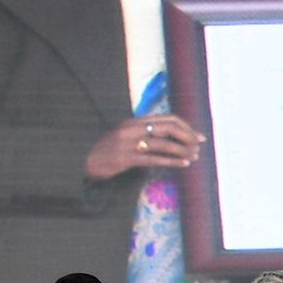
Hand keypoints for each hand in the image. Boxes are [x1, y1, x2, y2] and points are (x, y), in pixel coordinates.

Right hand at [84, 115, 204, 179]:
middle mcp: (133, 129)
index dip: (186, 126)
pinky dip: (171, 161)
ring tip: (194, 157)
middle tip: (199, 146)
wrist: (84, 161)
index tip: (198, 136)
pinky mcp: (126, 158)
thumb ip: (144, 134)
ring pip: (163, 143)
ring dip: (182, 150)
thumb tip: (170, 139)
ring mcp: (129, 143)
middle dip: (187, 136)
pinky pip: (153, 159)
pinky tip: (183, 164)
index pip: (167, 118)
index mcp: (135, 122)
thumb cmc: (108, 152)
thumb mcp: (126, 137)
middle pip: (168, 127)